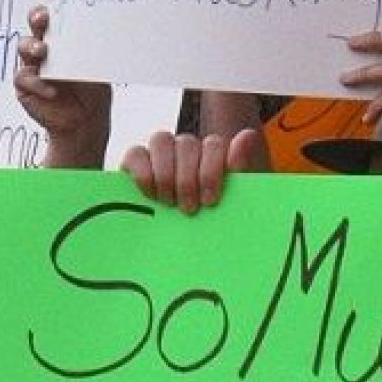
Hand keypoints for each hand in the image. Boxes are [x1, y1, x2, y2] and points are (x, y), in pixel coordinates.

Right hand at [13, 4, 112, 168]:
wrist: (85, 119)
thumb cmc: (92, 86)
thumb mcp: (96, 60)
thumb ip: (90, 42)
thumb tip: (99, 20)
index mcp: (66, 30)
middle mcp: (47, 40)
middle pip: (36, 18)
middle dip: (39, 15)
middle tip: (45, 18)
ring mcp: (34, 61)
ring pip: (24, 44)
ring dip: (33, 45)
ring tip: (44, 52)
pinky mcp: (25, 83)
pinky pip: (24, 77)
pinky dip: (38, 83)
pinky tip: (53, 90)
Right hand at [122, 128, 266, 214]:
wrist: (182, 247)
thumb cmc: (211, 221)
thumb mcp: (231, 200)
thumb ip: (240, 167)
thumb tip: (247, 135)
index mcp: (212, 154)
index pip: (213, 145)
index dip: (210, 170)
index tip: (210, 201)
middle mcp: (186, 148)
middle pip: (187, 144)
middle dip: (187, 179)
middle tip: (188, 209)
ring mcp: (160, 152)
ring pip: (161, 140)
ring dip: (166, 173)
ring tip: (168, 202)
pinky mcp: (134, 162)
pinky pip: (136, 153)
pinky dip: (143, 173)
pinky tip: (150, 195)